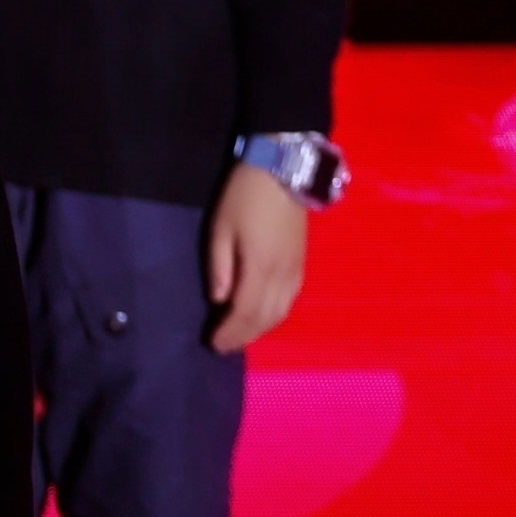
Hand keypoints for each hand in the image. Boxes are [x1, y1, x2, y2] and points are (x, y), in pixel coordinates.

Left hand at [207, 158, 310, 349]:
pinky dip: (275, 316)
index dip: (230, 332)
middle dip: (244, 336)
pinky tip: (263, 316)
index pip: (245, 313)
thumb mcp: (220, 227)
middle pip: (265, 319)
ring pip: (281, 313)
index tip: (213, 344)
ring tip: (240, 336)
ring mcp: (296, 270)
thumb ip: (219, 266)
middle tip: (223, 346)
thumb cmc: (244, 196)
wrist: (283, 170)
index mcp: (260, 268)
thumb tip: (218, 300)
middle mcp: (282, 276)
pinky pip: (290, 301)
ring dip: (260, 330)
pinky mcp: (301, 263)